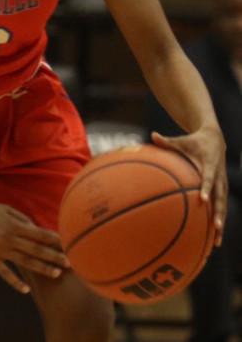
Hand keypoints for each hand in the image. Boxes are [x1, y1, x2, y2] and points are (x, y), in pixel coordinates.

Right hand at [0, 199, 68, 293]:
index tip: (68, 245)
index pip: (39, 234)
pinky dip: (15, 282)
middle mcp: (9, 238)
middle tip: (70, 264)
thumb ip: (21, 218)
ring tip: (56, 274)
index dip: (54, 240)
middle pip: (36, 249)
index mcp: (14, 225)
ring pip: (25, 261)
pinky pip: (5, 273)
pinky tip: (26, 290)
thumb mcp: (3, 209)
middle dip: (54, 256)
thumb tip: (35, 227)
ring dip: (41, 268)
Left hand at [152, 127, 227, 246]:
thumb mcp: (181, 140)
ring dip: (222, 222)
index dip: (206, 188)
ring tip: (218, 241)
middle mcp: (220, 176)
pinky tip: (215, 238)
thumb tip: (152, 135)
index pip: (209, 178)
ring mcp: (223, 184)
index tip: (203, 199)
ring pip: (223, 205)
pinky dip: (220, 220)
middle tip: (216, 226)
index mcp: (210, 164)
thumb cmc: (193, 141)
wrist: (215, 139)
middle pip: (221, 196)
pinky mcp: (222, 189)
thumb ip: (167, 141)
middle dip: (219, 212)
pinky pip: (221, 207)